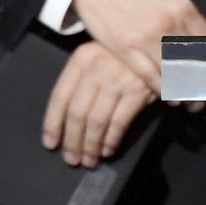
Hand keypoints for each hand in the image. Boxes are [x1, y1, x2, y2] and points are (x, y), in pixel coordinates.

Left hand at [41, 40, 156, 168]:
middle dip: (72, 140)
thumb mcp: (96, 59)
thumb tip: (63, 122)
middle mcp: (96, 68)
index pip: (59, 96)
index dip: (53, 123)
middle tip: (71, 158)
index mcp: (80, 60)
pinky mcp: (137, 90)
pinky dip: (111, 140)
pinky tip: (107, 150)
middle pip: (77, 113)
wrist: (155, 45)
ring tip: (89, 159)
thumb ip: (80, 82)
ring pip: (96, 121)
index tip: (50, 143)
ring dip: (91, 145)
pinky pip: (118, 122)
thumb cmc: (120, 56)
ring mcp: (116, 79)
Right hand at [71, 0, 205, 90]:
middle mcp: (167, 25)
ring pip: (175, 74)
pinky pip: (150, 77)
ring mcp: (146, 40)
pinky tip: (171, 98)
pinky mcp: (126, 51)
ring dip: (187, 92)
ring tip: (195, 104)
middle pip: (195, 62)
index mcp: (181, 5)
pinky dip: (163, 90)